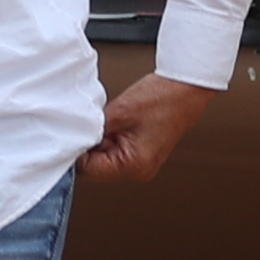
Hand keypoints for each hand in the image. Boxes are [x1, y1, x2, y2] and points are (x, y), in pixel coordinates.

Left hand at [80, 74, 218, 186]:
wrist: (186, 88)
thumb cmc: (160, 98)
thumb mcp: (117, 113)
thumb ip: (91, 130)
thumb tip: (74, 138)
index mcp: (133, 166)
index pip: (88, 170)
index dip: (77, 151)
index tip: (75, 132)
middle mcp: (139, 171)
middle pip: (97, 168)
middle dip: (90, 146)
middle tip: (94, 123)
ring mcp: (143, 164)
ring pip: (106, 159)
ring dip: (102, 141)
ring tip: (111, 120)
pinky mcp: (144, 154)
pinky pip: (117, 152)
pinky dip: (112, 138)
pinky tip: (118, 122)